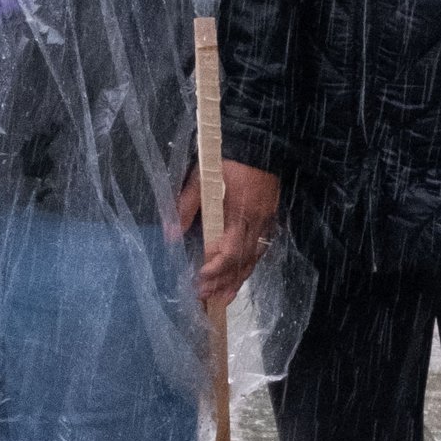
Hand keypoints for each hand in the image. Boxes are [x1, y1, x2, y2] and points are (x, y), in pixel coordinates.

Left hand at [177, 157, 281, 309]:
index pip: (230, 251)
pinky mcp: (269, 218)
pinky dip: (249, 266)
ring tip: (222, 298)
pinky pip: (260, 249)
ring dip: (237, 280)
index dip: (216, 269)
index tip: (199, 278)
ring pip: (253, 259)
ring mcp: (265, 221)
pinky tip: (240, 276)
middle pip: (242, 261)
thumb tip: (170, 236)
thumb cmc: (225, 159)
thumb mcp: (201, 178)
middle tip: (205, 296)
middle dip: (223, 281)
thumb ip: (186, 206)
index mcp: (239, 214)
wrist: (257, 142)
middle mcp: (256, 222)